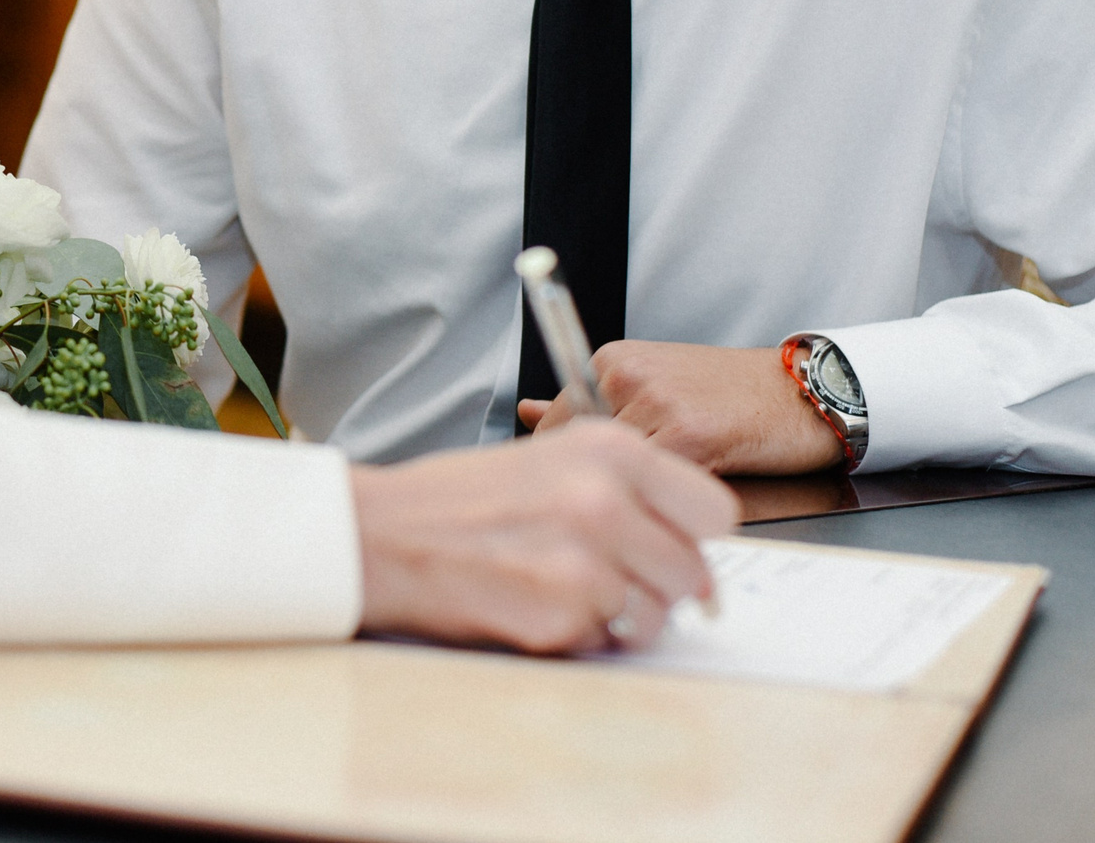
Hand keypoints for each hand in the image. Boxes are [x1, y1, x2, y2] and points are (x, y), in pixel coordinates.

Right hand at [351, 419, 736, 652]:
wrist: (381, 533)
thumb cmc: (456, 498)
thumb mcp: (547, 458)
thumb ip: (623, 488)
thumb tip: (685, 540)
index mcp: (610, 451)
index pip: (713, 510)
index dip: (693, 536)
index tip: (675, 546)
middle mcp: (605, 501)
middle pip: (692, 573)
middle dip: (659, 586)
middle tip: (614, 579)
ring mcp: (585, 564)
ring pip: (654, 617)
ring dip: (620, 616)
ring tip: (563, 590)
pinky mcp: (559, 617)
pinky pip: (603, 643)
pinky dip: (575, 635)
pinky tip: (532, 603)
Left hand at [519, 341, 844, 475]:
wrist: (804, 391)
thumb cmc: (729, 395)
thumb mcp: (651, 386)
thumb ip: (585, 400)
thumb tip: (524, 411)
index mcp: (610, 362)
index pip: (554, 429)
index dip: (570, 471)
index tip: (587, 491)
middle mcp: (625, 376)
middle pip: (578, 457)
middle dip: (597, 490)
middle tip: (630, 505)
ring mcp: (656, 403)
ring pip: (616, 477)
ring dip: (635, 501)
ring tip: (668, 497)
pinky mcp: (690, 434)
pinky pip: (656, 486)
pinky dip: (666, 503)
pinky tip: (691, 495)